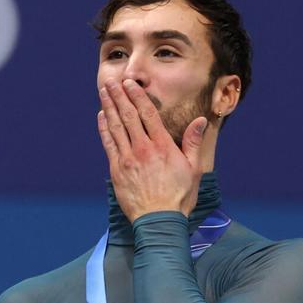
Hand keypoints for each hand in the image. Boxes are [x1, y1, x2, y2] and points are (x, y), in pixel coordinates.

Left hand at [97, 79, 207, 222]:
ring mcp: (128, 159)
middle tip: (112, 81)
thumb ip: (193, 142)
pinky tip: (102, 117)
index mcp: (162, 146)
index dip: (137, 96)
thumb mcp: (193, 169)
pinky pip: (109, 144)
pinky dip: (104, 128)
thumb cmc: (179, 196)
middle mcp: (143, 149)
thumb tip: (201, 121)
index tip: (130, 84)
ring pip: (116, 127)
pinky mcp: (117, 170)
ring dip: (109, 107)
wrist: (159, 221)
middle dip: (119, 96)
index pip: (148, 114)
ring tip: (104, 92)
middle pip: (128, 116)